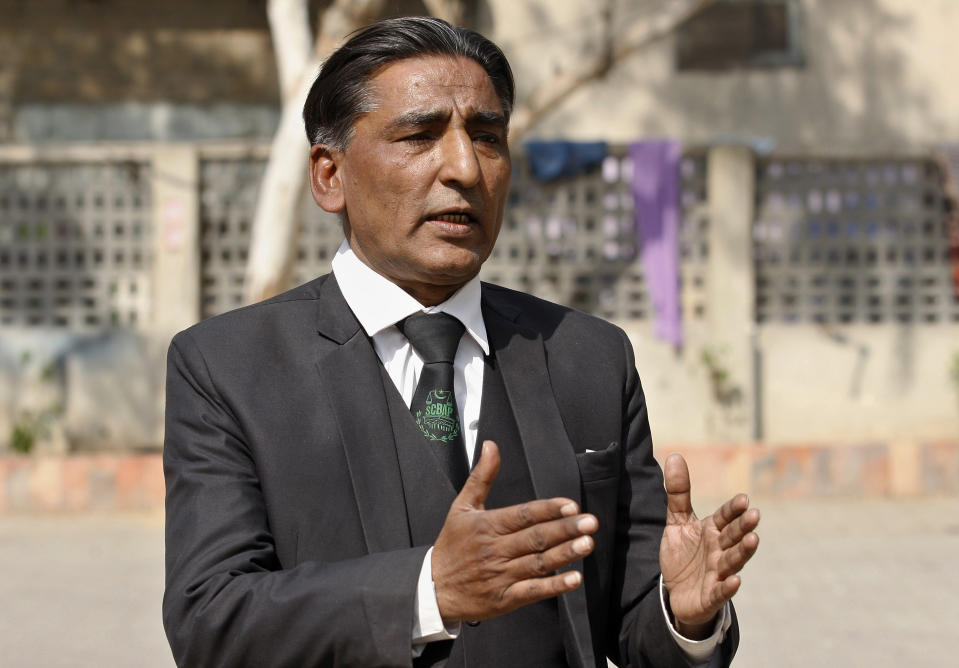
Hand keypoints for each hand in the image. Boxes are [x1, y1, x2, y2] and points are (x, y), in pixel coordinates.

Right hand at [432, 440, 597, 622]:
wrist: (434, 589)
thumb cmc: (451, 546)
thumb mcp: (462, 507)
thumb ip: (482, 476)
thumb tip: (491, 446)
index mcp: (487, 525)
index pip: (522, 515)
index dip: (547, 510)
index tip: (571, 505)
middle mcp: (496, 550)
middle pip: (535, 538)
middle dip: (565, 529)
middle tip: (590, 522)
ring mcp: (501, 575)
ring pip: (538, 563)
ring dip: (565, 554)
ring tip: (587, 544)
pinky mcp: (505, 598)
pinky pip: (533, 591)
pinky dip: (554, 586)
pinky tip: (573, 579)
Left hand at [659, 453, 759, 638]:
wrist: (675, 591)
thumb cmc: (683, 554)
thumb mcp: (678, 521)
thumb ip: (678, 492)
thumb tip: (674, 455)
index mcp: (712, 531)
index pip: (725, 517)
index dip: (733, 509)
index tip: (743, 499)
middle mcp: (719, 550)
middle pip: (733, 536)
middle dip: (743, 526)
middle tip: (754, 514)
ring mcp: (717, 572)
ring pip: (733, 561)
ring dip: (743, 551)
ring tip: (753, 539)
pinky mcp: (711, 595)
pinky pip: (720, 591)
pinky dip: (728, 586)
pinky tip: (735, 580)